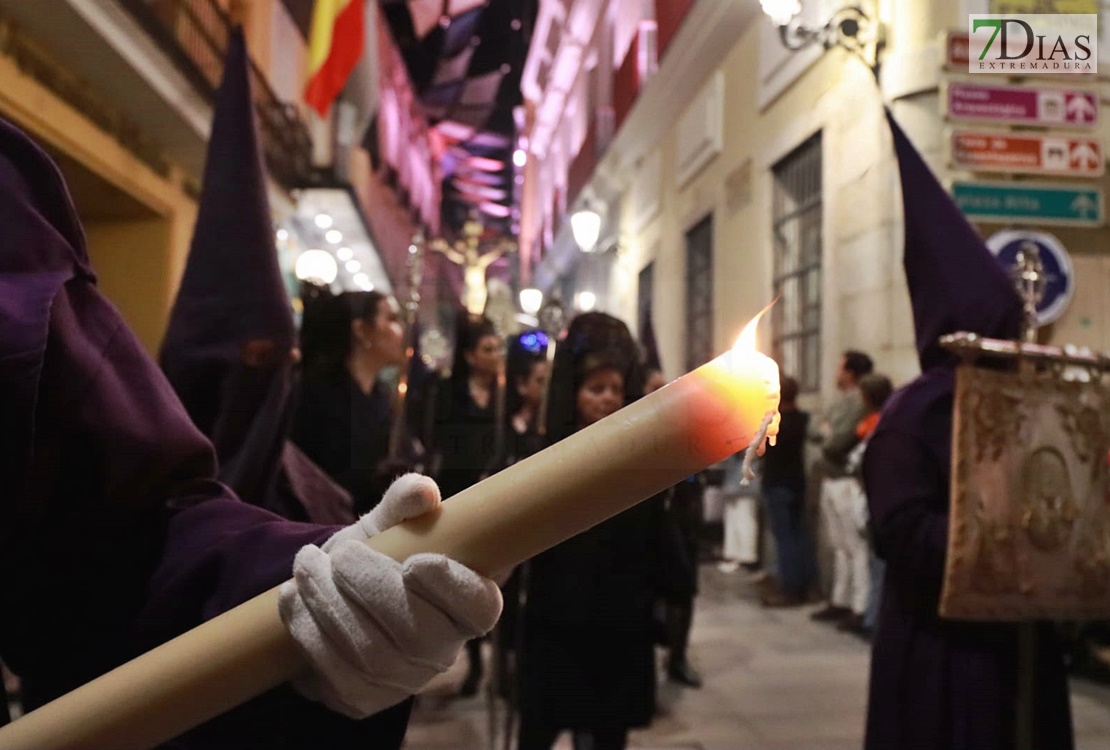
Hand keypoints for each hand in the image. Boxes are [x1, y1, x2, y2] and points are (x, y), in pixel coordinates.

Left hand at [278, 474, 502, 717]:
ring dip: (330, 606)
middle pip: (417, 634)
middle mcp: (445, 649)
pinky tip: (293, 600)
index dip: (452, 588)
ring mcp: (405, 680)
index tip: (416, 561)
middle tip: (340, 554)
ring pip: (371, 656)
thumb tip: (422, 491)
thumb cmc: (376, 553)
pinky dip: (308, 633)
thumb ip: (404, 503)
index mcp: (467, 602)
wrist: (333, 593)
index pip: (478, 606)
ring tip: (305, 567)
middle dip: (370, 589)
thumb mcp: (388, 523)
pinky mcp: (364, 699)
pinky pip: (336, 677)